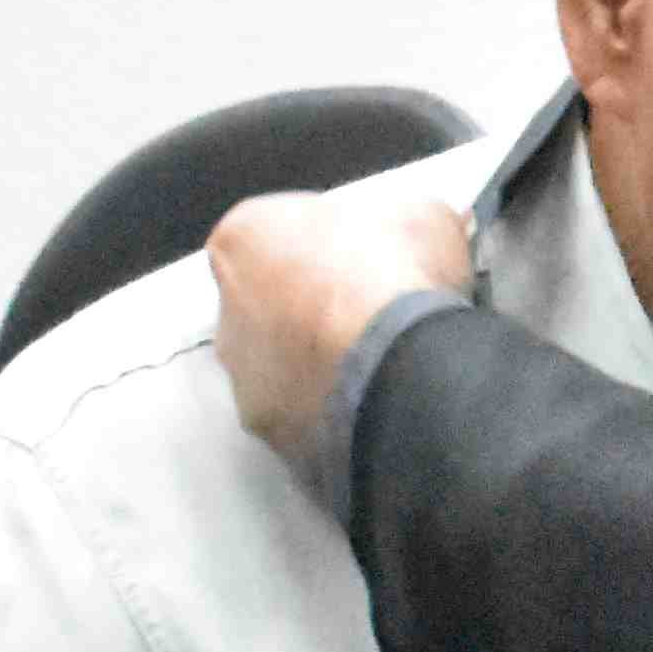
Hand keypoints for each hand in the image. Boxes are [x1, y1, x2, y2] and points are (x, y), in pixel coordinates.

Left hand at [205, 189, 476, 461]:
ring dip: (316, 364)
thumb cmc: (392, 275)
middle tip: (370, 313)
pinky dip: (330, 412)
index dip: (325, 242)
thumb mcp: (422, 216)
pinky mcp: (270, 434)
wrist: (398, 370)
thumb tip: (426, 232)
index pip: (275, 232)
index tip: (366, 256)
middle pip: (267, 302)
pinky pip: (302, 416)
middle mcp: (226, 311)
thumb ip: (404, 222)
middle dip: (308, 306)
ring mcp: (243, 381)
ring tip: (377, 368)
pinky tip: (374, 406)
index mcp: (244, 237)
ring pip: (279, 367)